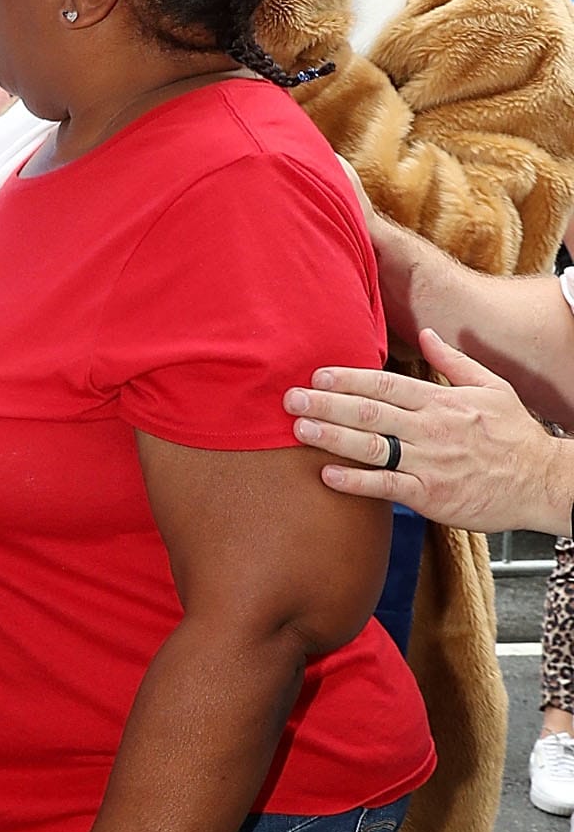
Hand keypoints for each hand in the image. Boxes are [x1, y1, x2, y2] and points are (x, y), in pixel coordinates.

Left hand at [286, 329, 573, 533]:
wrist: (542, 481)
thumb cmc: (515, 435)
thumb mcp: (491, 387)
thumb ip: (454, 361)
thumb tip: (426, 335)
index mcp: (442, 400)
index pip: (386, 383)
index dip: (348, 378)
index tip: (317, 373)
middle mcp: (431, 428)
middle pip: (370, 411)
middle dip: (327, 402)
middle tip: (290, 398)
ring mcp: (429, 462)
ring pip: (371, 446)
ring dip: (332, 436)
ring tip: (300, 428)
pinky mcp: (430, 496)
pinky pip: (385, 487)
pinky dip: (355, 481)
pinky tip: (327, 474)